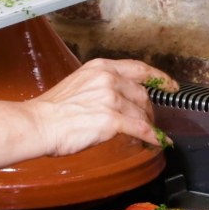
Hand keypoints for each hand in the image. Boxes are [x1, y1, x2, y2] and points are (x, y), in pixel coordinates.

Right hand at [19, 57, 168, 159]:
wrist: (39, 124)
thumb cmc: (52, 110)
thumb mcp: (79, 84)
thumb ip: (100, 86)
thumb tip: (117, 97)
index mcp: (100, 68)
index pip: (139, 69)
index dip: (159, 77)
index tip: (170, 85)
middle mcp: (108, 79)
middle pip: (143, 94)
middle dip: (148, 109)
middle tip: (149, 120)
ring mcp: (111, 99)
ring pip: (142, 112)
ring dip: (148, 125)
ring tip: (149, 134)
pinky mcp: (112, 120)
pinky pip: (141, 129)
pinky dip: (153, 137)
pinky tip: (158, 142)